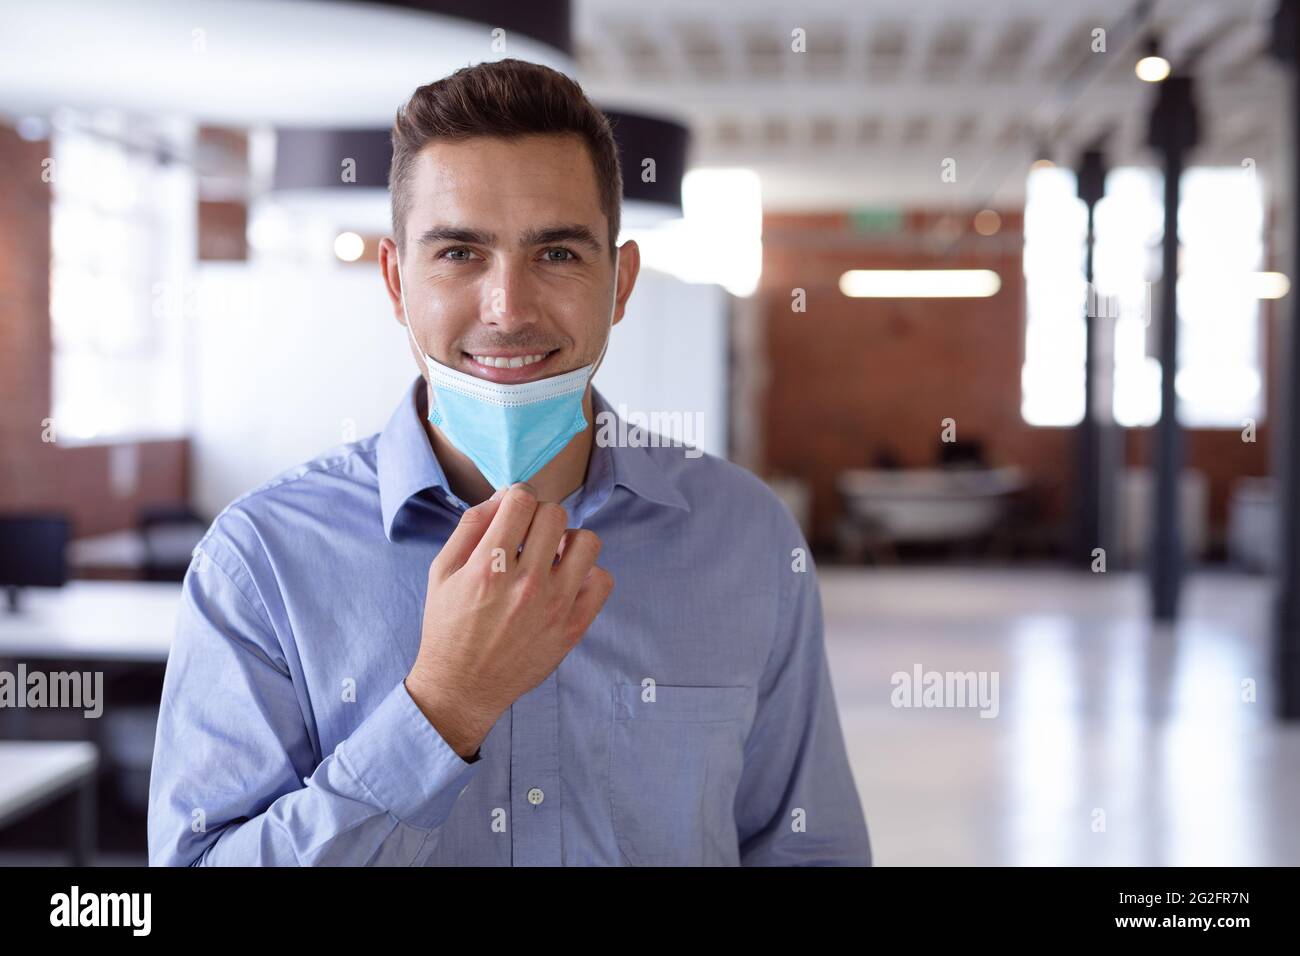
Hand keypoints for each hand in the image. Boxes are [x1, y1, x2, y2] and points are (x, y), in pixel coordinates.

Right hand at [404, 483, 613, 758]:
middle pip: (555, 515)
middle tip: (529, 537)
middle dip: (540, 518)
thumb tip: (504, 495)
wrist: (463, 686)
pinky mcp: (574, 627)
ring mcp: (555, 606)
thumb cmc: (449, 626)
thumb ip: (471, 526)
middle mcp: (526, 584)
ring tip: (552, 556)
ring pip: (587, 542)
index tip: (515, 512)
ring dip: (570, 542)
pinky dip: (588, 574)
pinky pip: (603, 580)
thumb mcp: (442, 571)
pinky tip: (566, 581)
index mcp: (488, 567)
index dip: (518, 498)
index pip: (522, 500)